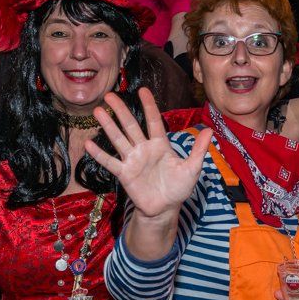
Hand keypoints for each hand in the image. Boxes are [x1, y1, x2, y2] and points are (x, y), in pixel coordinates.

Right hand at [86, 88, 211, 217]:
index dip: (149, 106)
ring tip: (98, 111)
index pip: (153, 121)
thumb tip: (210, 130)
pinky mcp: (124, 174)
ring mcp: (132, 160)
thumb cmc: (179, 188)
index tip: (142, 90)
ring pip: (118, 139)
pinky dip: (99, 154)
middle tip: (110, 95)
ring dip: (108, 126)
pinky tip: (88, 144)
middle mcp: (144, 149)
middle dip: (121, 110)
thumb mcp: (192, 169)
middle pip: (131, 125)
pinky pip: (110, 162)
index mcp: (160, 145)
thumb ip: (198, 150)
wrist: (165, 209)